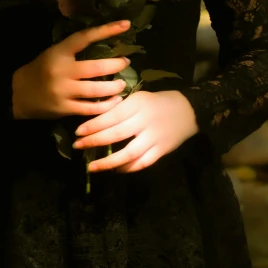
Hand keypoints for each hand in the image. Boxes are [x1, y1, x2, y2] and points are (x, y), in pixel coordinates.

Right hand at [12, 19, 130, 119]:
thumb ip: (74, 50)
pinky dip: (106, 106)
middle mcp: (61, 70)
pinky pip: (90, 108)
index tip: (125, 25)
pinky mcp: (64, 108)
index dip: (106, 30)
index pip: (85, 37)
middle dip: (115, 65)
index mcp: (59, 52)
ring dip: (114, 87)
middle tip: (126, 62)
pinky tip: (115, 101)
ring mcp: (63, 91)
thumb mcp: (54, 53)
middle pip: (96, 68)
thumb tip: (105, 43)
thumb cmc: (41, 69)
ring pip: (96, 90)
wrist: (19, 93)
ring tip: (122, 84)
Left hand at [72, 90, 198, 173]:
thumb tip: (97, 120)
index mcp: (138, 103)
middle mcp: (145, 120)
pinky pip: (142, 163)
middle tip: (78, 146)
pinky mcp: (162, 151)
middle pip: (116, 134)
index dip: (93, 125)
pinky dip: (127, 168)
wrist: (189, 110)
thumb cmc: (158, 102)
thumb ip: (121, 108)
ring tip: (92, 167)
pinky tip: (115, 170)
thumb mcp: (139, 97)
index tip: (78, 132)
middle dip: (94, 141)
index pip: (111, 116)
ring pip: (128, 153)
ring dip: (108, 162)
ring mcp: (154, 137)